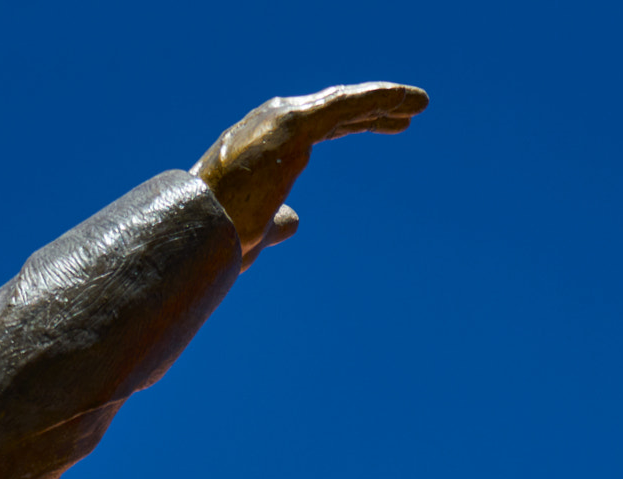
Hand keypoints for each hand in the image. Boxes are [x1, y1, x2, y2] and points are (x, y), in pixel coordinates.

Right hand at [192, 83, 428, 267]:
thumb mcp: (258, 227)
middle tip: (411, 112)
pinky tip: (402, 102)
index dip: (356, 123)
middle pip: (336, 110)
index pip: (322, 126)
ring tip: (419, 102)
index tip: (389, 126)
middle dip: (374, 109)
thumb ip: (278, 221)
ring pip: (344, 103)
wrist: (203, 232)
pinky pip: (344, 105)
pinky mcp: (294, 125)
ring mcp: (284, 120)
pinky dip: (375, 99)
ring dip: (384, 100)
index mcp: (267, 143)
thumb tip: (296, 222)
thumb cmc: (221, 236)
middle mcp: (274, 122)